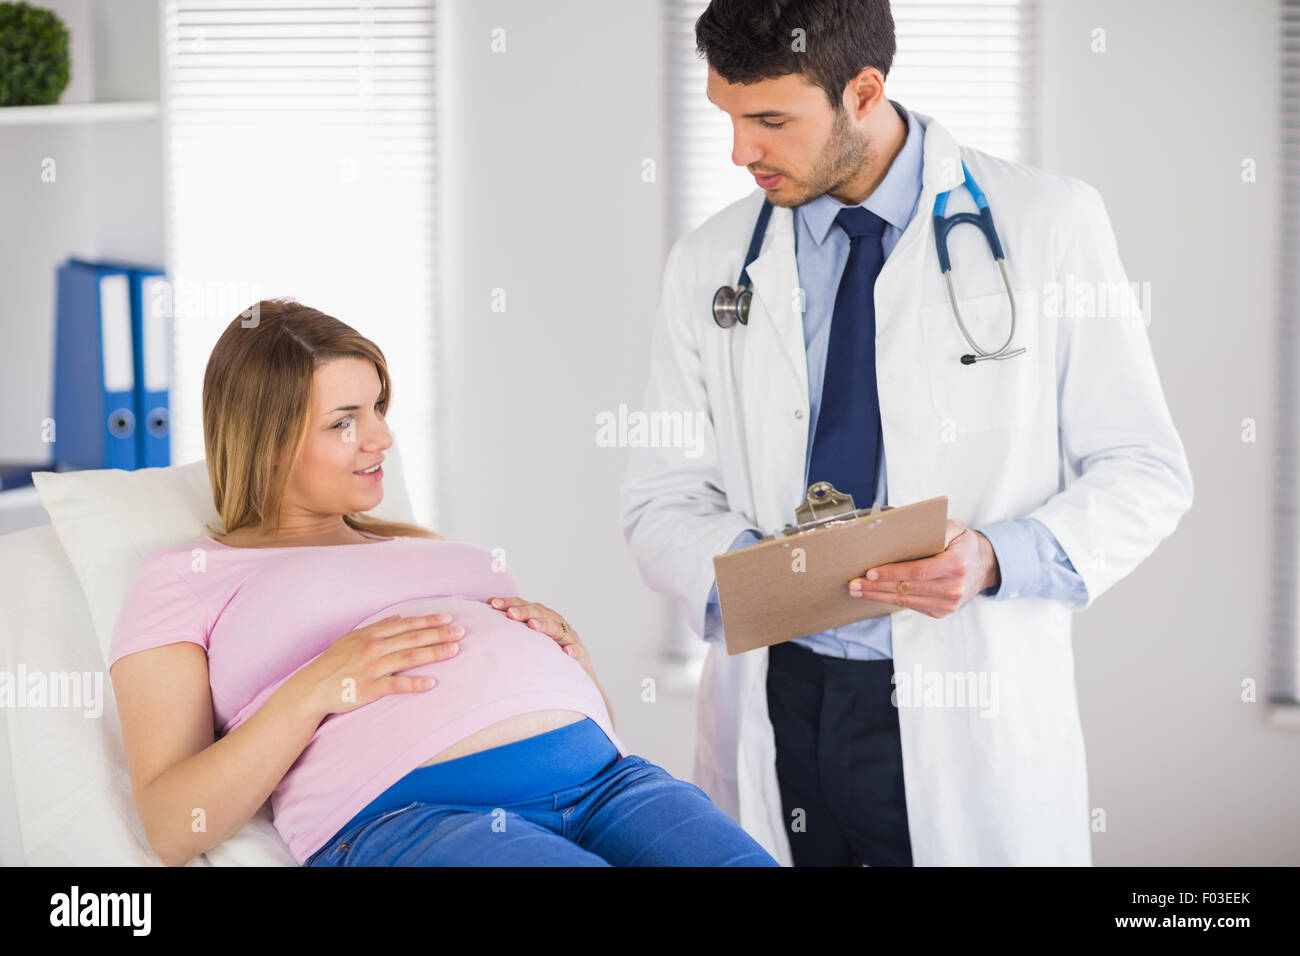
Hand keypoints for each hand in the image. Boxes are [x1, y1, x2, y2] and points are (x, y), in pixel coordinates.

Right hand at [298, 613, 464, 718]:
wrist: (312, 687)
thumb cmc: (334, 662)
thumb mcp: (353, 638)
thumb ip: (378, 627)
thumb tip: (399, 617)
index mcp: (371, 635)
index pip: (406, 625)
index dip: (428, 621)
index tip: (448, 618)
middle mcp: (374, 648)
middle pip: (412, 639)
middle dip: (438, 634)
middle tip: (461, 631)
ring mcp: (372, 668)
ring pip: (408, 658)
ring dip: (433, 653)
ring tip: (454, 650)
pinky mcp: (370, 688)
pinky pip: (396, 685)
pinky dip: (414, 684)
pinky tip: (432, 683)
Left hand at [484, 597, 588, 666]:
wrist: (578, 676)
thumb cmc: (547, 656)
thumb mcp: (530, 642)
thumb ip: (511, 633)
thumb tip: (480, 626)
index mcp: (542, 618)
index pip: (524, 606)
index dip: (509, 603)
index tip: (491, 604)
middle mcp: (556, 624)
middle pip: (540, 613)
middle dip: (524, 612)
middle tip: (509, 613)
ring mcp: (569, 638)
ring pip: (558, 628)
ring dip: (545, 625)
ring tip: (532, 625)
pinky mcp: (581, 655)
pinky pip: (577, 651)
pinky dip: (573, 650)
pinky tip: (567, 652)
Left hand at [847, 519, 999, 618]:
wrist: (984, 567)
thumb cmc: (962, 544)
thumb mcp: (953, 528)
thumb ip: (931, 528)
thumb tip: (898, 528)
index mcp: (956, 565)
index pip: (918, 571)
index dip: (892, 573)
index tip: (871, 572)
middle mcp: (954, 588)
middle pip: (907, 589)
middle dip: (877, 587)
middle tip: (855, 583)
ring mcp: (949, 603)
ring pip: (906, 601)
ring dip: (879, 596)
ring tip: (859, 590)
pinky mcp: (942, 611)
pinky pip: (912, 607)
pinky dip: (892, 601)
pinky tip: (876, 595)